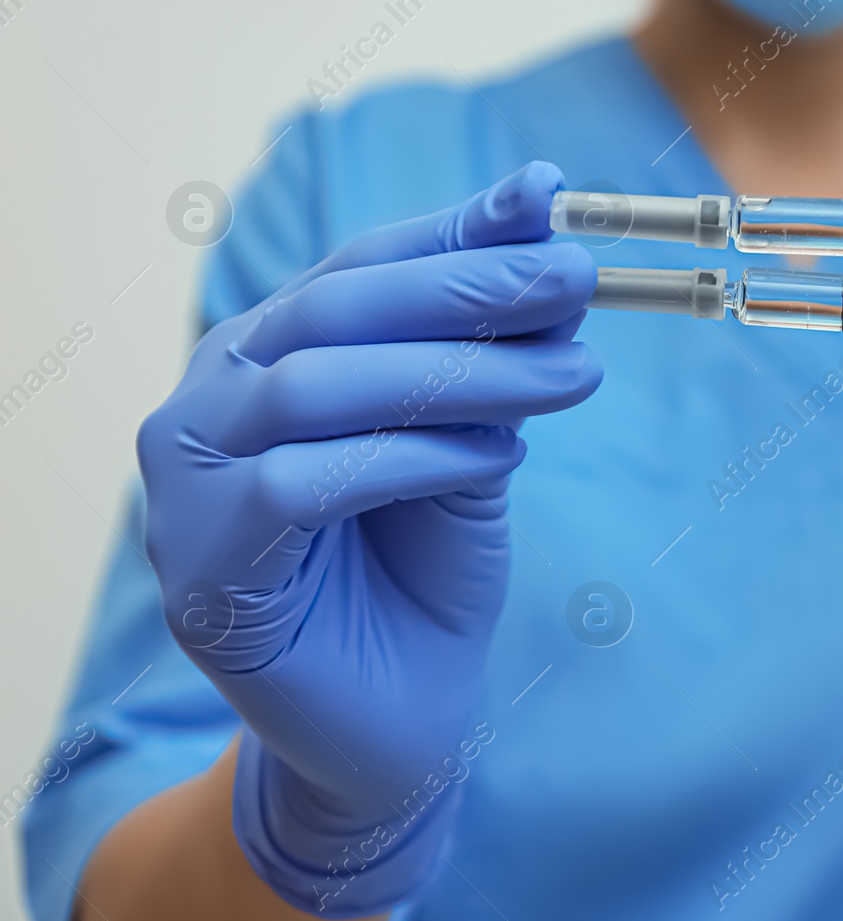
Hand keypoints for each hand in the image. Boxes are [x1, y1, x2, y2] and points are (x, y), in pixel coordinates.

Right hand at [137, 162, 599, 915]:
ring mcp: (190, 484)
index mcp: (268, 357)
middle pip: (335, 310)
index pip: (359, 268)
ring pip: (318, 387)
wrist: (400, 724)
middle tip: (575, 278)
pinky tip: (496, 454)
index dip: (453, 229)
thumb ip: (485, 360)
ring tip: (572, 374)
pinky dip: (410, 457)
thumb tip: (548, 243)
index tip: (547, 195)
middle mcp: (211, 402)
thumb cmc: (428, 575)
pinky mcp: (205, 564)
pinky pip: (303, 483)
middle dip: (467, 287)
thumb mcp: (471, 447)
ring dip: (461, 373)